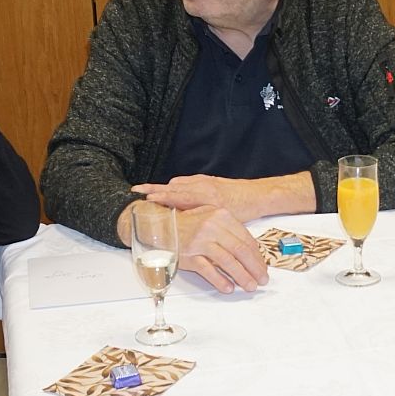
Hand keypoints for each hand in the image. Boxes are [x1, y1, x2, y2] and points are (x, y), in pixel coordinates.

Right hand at [122, 200, 268, 292]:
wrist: (160, 224)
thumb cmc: (188, 223)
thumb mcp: (211, 218)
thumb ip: (230, 232)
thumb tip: (252, 253)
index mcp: (221, 216)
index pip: (246, 239)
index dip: (257, 256)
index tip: (262, 267)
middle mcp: (212, 227)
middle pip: (240, 250)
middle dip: (254, 268)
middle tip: (262, 280)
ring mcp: (200, 241)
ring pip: (227, 261)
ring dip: (241, 276)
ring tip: (249, 286)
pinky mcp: (188, 254)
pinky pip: (208, 270)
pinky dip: (220, 280)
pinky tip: (228, 287)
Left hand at [133, 170, 314, 222]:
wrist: (258, 197)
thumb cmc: (236, 195)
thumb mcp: (213, 188)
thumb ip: (194, 190)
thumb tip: (175, 190)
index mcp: (200, 185)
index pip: (174, 187)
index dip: (156, 189)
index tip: (138, 190)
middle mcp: (202, 188)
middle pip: (174, 189)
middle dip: (155, 191)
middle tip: (137, 192)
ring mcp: (209, 196)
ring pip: (183, 194)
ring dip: (166, 196)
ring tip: (150, 199)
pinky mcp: (218, 206)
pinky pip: (198, 206)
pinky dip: (186, 206)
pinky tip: (174, 210)